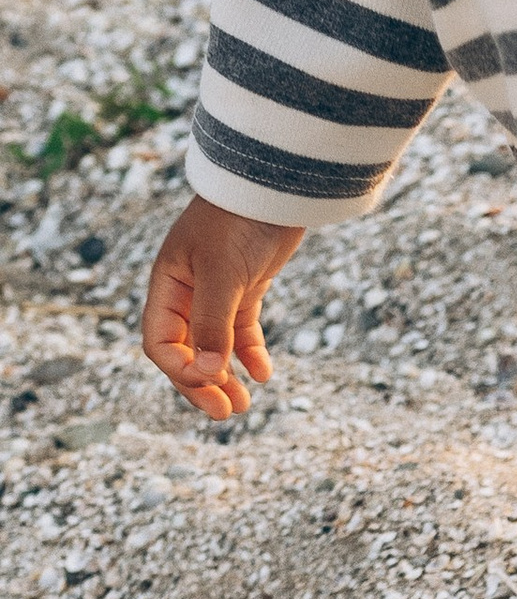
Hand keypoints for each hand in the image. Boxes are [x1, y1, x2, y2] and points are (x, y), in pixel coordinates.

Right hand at [142, 195, 305, 418]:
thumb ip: (212, 323)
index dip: (181, 370)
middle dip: (203, 385)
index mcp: (167, 286)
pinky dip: (250, 353)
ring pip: (213, 346)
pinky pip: (241, 330)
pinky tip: (264, 374)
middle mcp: (185, 292)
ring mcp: (215, 291)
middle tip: (227, 413)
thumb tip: (206, 372)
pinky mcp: (244, 288)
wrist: (274, 185)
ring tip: (244, 405)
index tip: (213, 382)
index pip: (160, 343)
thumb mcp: (224, 274)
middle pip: (184, 352)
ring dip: (226, 376)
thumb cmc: (239, 221)